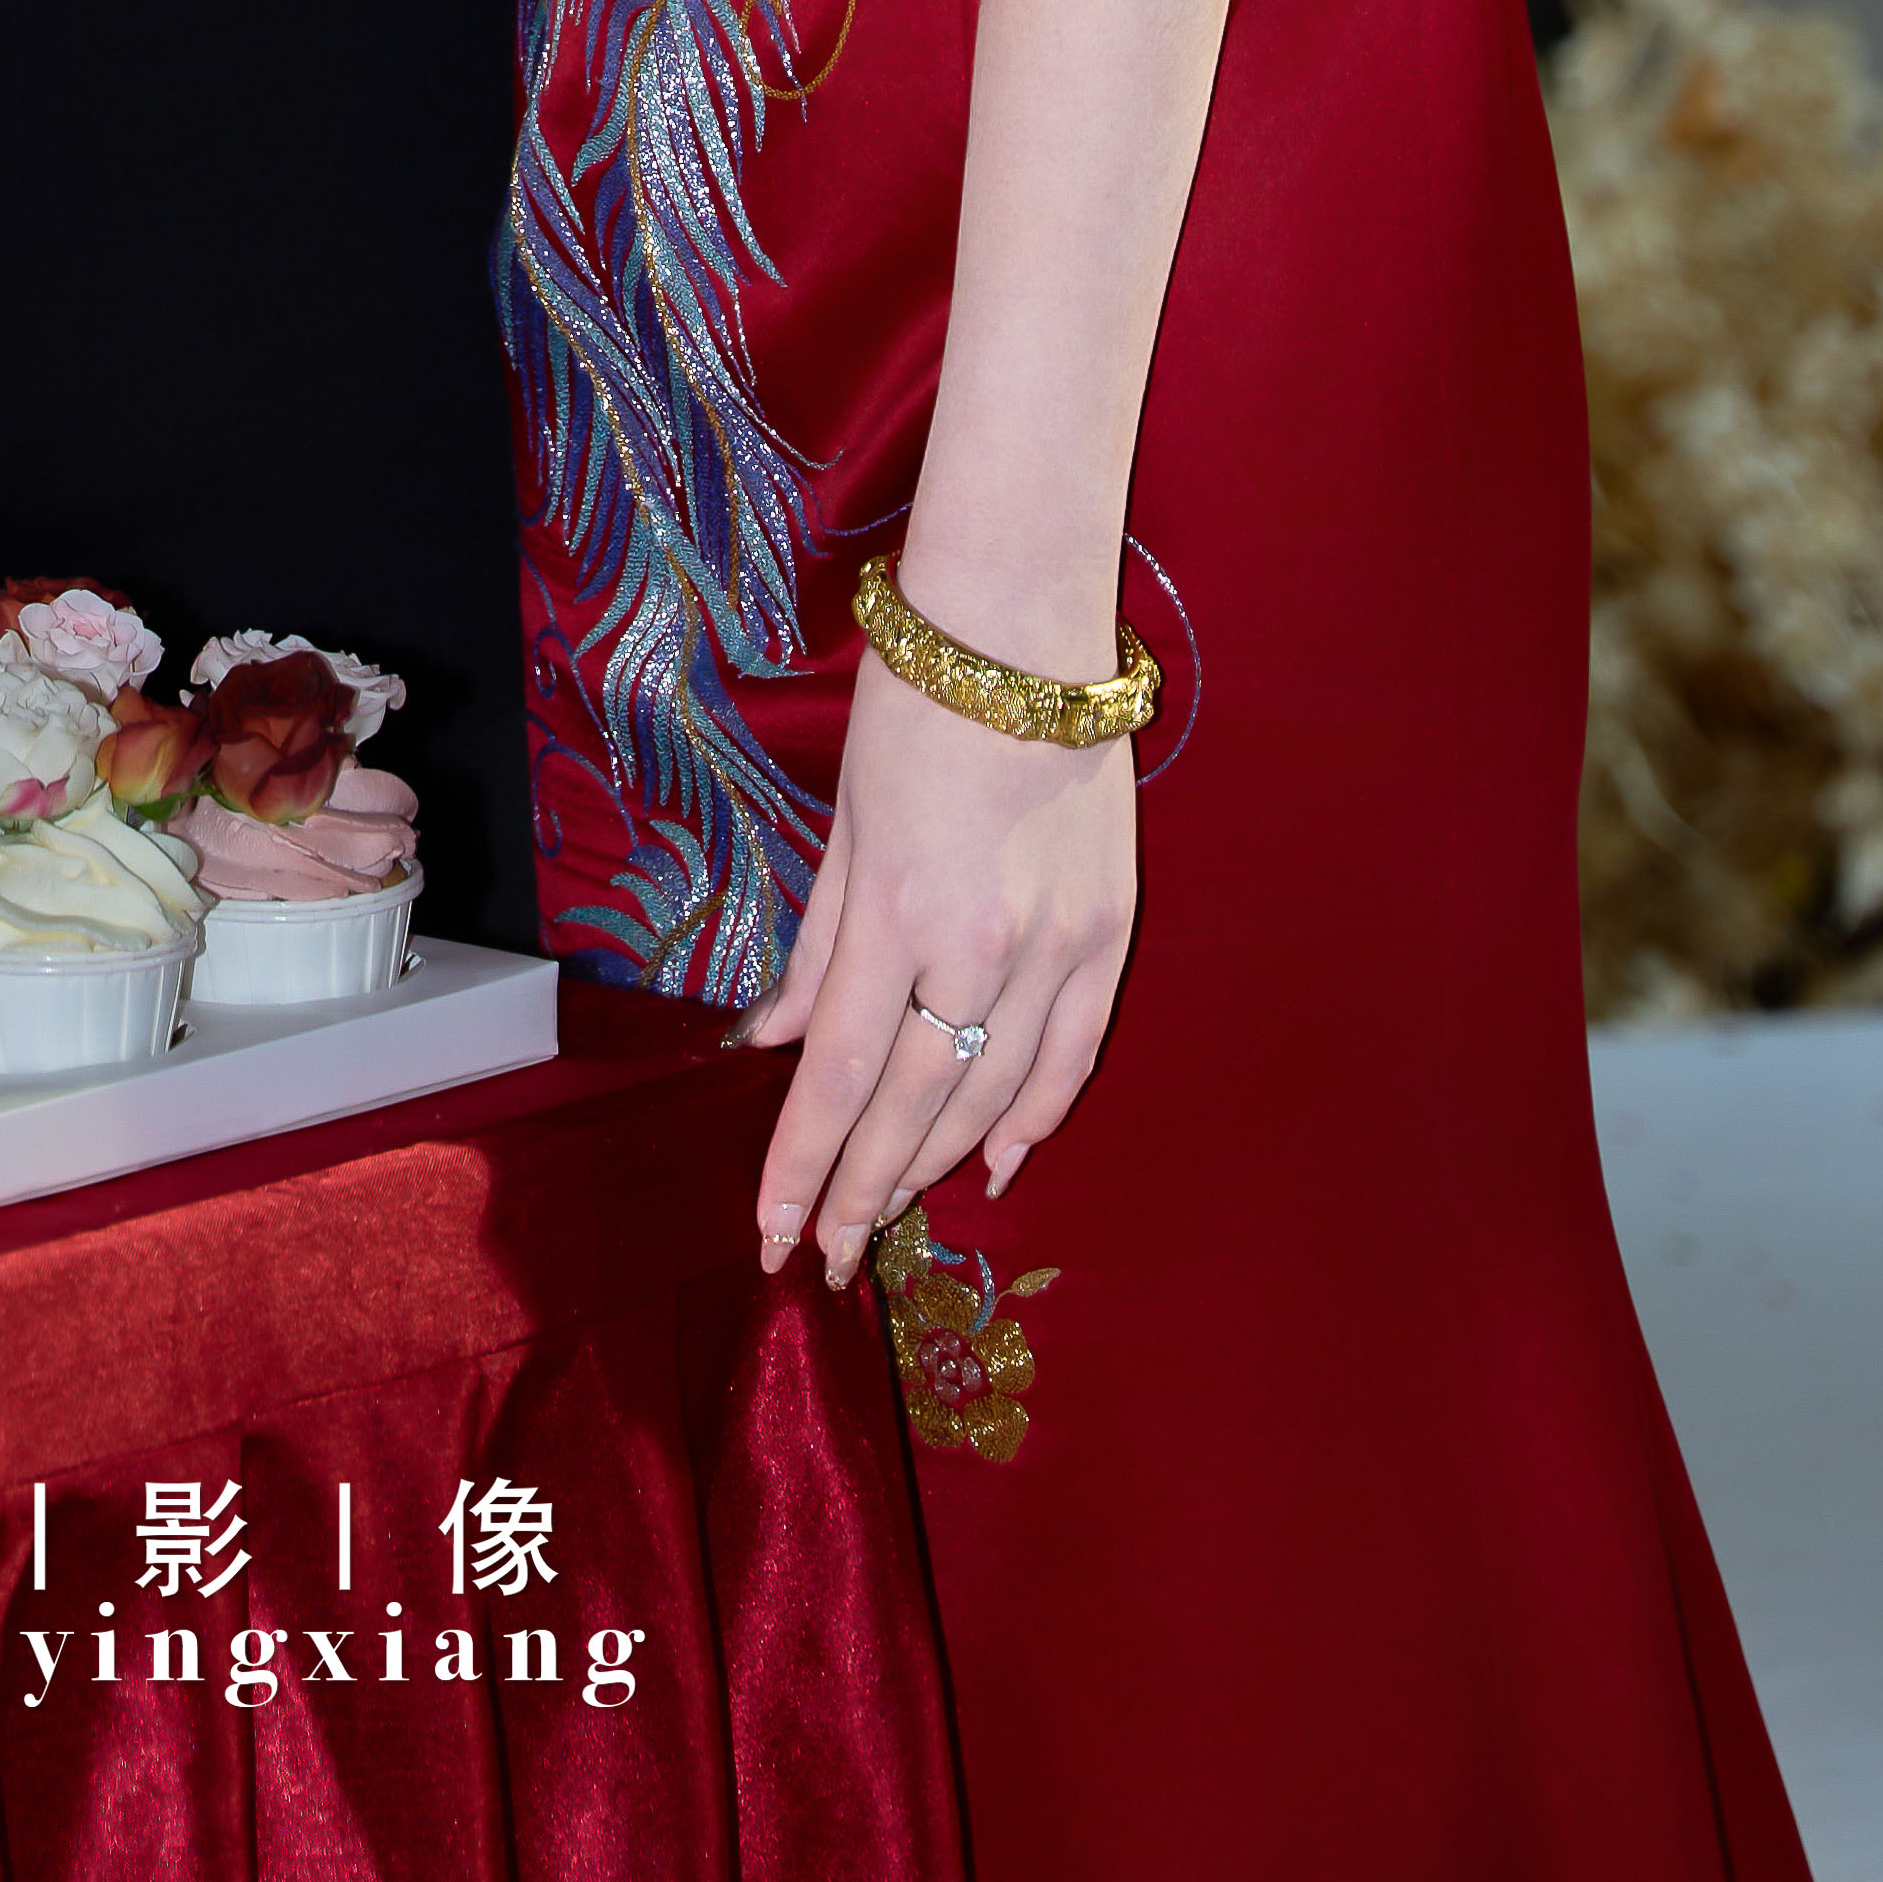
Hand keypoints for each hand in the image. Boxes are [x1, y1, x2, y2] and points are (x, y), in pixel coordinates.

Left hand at [744, 640, 1137, 1292]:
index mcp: (896, 907)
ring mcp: (1055, 944)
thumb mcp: (842, 817)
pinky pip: (1070, 1057)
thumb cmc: (911, 705)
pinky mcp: (1110, 935)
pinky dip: (1032, 1119)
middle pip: (913, 1103)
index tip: (773, 1231)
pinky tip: (996, 1164)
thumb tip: (774, 1044)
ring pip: (991, 1095)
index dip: (804, 1162)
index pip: (841, 1073)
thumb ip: (817, 945)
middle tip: (824, 1250)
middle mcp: (979, 942)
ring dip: (935, 1166)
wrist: (1025, 631)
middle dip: (862, 1189)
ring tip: (885, 1214)